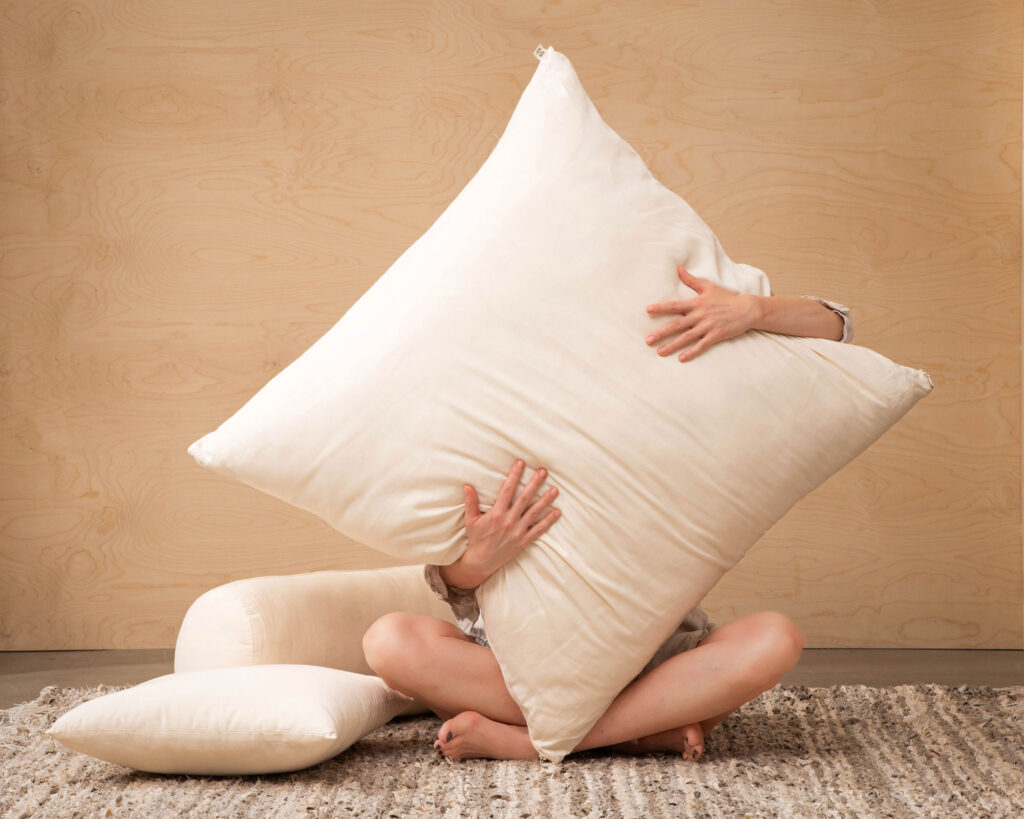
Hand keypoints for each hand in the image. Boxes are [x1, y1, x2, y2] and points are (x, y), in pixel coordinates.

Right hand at [453, 459, 561, 587]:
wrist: (482, 561)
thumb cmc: (476, 538)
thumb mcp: (471, 520)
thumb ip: (471, 502)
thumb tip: (467, 486)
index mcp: (496, 514)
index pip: (507, 491)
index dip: (514, 476)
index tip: (520, 463)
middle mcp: (508, 521)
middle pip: (524, 499)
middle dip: (534, 484)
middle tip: (543, 472)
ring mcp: (517, 531)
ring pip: (534, 513)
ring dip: (545, 500)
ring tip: (555, 489)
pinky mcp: (523, 541)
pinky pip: (538, 530)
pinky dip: (548, 521)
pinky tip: (557, 512)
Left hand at [645, 266, 759, 361]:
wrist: (746, 309)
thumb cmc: (726, 298)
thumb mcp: (708, 287)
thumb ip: (691, 280)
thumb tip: (679, 269)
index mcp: (696, 303)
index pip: (675, 305)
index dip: (661, 307)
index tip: (648, 310)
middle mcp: (700, 315)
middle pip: (677, 325)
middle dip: (661, 333)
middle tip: (648, 340)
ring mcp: (708, 326)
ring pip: (687, 337)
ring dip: (672, 345)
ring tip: (660, 352)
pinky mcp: (716, 335)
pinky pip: (702, 345)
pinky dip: (692, 352)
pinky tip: (681, 358)